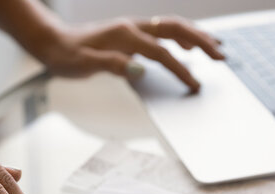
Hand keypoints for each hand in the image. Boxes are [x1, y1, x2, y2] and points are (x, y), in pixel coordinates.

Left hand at [36, 16, 223, 92]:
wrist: (52, 41)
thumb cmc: (66, 55)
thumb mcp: (84, 64)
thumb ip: (112, 65)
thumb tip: (139, 70)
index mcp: (124, 36)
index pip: (161, 53)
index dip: (180, 70)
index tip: (195, 86)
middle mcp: (133, 27)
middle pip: (176, 30)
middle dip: (202, 42)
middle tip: (222, 57)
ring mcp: (133, 27)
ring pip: (173, 26)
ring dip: (197, 35)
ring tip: (216, 48)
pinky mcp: (132, 32)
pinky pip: (163, 30)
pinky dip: (182, 36)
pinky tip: (189, 46)